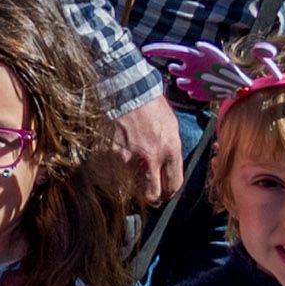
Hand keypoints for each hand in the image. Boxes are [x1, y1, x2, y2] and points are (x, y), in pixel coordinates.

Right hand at [111, 92, 187, 212]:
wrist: (128, 89)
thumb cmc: (152, 105)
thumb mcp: (172, 127)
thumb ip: (171, 151)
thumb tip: (168, 170)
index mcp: (170, 150)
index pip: (174, 185)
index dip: (169, 192)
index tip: (165, 191)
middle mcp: (150, 157)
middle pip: (152, 195)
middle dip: (151, 196)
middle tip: (148, 190)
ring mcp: (128, 157)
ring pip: (130, 187)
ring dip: (131, 182)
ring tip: (130, 171)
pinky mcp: (110, 153)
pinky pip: (111, 173)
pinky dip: (112, 171)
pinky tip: (115, 161)